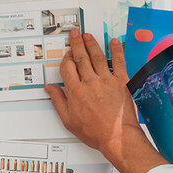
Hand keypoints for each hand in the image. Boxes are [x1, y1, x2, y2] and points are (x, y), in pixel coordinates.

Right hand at [44, 29, 141, 158]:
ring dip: (91, 44)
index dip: (66, 59)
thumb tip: (51, 89)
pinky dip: (117, 51)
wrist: (118, 137)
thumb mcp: (69, 121)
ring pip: (97, 57)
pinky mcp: (122, 82)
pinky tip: (114, 42)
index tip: (67, 55)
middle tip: (74, 34)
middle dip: (76, 44)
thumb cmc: (96, 132)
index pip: (68, 68)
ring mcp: (107, 81)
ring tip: (88, 36)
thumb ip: (59, 102)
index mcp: (76, 91)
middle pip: (81, 58)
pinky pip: (119, 62)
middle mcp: (90, 82)